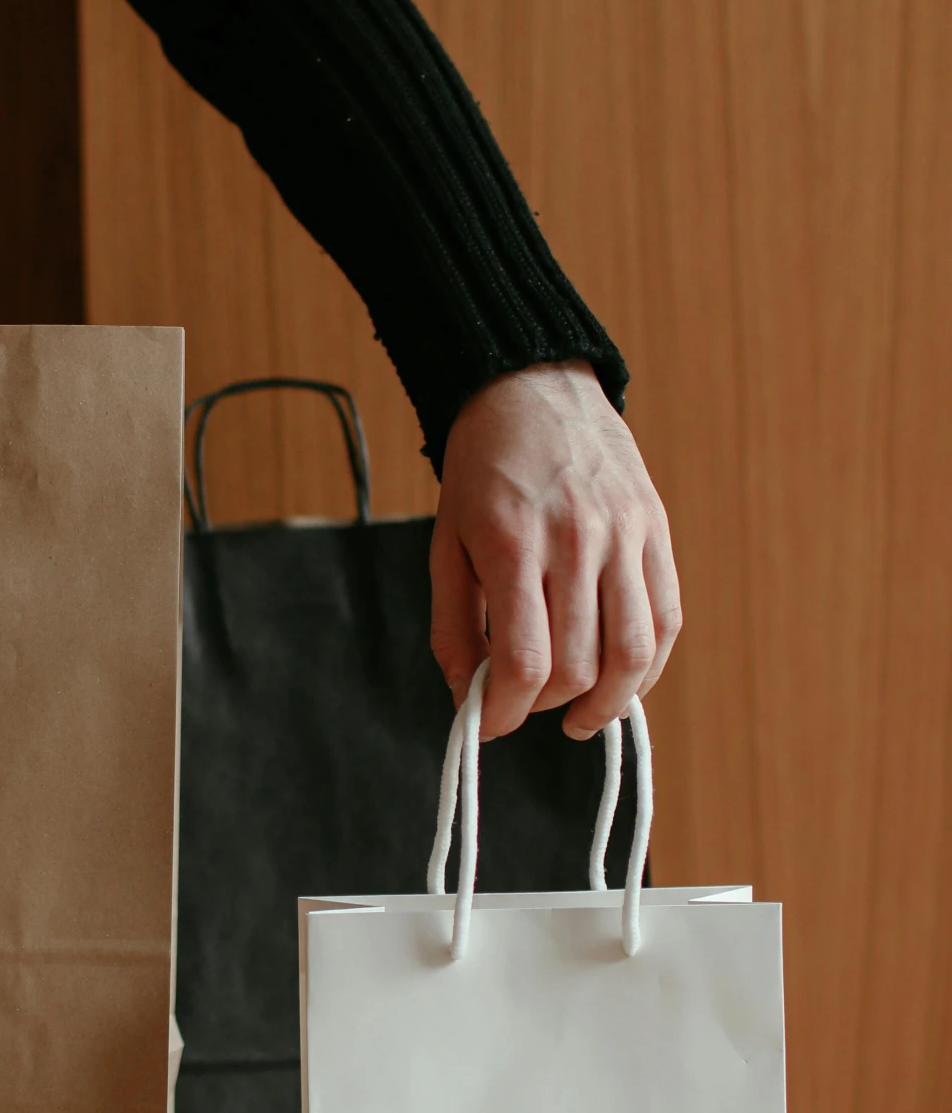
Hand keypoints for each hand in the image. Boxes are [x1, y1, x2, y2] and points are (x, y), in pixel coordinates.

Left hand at [429, 360, 680, 740]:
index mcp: (513, 541)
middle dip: (543, 705)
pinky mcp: (657, 530)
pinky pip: (666, 620)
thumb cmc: (482, 470)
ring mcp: (625, 533)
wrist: (531, 388)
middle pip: (577, 666)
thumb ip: (452, 625)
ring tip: (578, 716)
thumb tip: (466, 696)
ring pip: (633, 654)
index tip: (488, 723)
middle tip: (522, 703)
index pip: (524, 661)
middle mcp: (576, 538)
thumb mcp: (445, 542)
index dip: (504, 711)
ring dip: (605, 704)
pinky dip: (648, 668)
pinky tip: (621, 683)